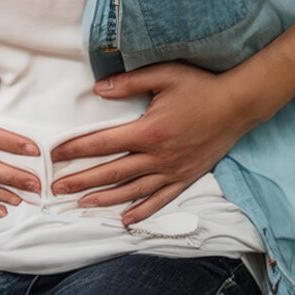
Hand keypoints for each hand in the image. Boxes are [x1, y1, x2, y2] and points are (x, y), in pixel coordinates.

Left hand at [50, 62, 260, 226]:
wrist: (239, 105)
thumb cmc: (201, 87)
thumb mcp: (164, 75)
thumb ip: (128, 82)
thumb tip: (97, 89)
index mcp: (149, 131)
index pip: (103, 143)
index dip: (76, 150)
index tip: (55, 155)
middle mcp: (159, 156)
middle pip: (112, 173)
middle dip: (81, 181)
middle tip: (56, 190)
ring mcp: (173, 170)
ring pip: (132, 191)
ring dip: (105, 199)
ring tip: (81, 205)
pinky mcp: (186, 177)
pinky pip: (161, 200)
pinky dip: (142, 211)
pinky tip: (125, 219)